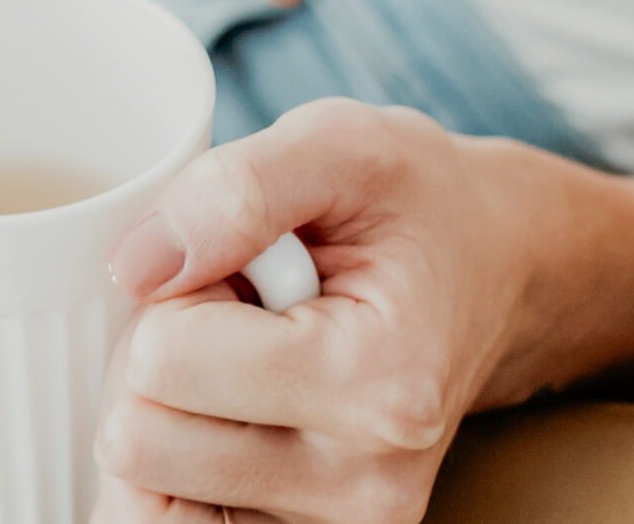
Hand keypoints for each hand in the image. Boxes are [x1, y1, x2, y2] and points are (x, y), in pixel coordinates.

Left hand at [92, 100, 549, 523]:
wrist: (498, 270)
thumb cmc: (417, 204)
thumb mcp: (340, 146)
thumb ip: (236, 192)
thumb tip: (135, 268)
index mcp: (379, 384)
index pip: (166, 356)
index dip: (176, 288)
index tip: (241, 265)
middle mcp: (366, 487)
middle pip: (140, 440)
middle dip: (160, 357)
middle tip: (240, 314)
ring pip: (141, 494)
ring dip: (164, 414)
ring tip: (240, 360)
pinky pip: (167, 523)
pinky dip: (171, 465)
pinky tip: (224, 413)